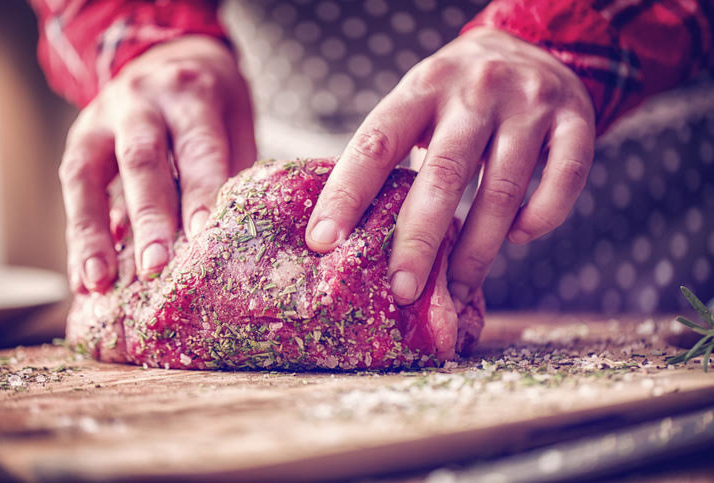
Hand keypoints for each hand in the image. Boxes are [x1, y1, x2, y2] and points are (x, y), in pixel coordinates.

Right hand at [60, 36, 255, 292]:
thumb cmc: (212, 102)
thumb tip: (228, 238)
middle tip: (154, 267)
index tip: (201, 238)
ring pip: (89, 175)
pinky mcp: (78, 140)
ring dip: (93, 234)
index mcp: (192, 94)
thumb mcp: (234, 121)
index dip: (199, 193)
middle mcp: (142, 102)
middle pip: (141, 161)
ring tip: (99, 282)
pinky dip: (80, 236)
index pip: (197, 148)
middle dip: (148, 218)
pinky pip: (73, 189)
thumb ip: (229, 171)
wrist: (169, 56)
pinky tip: (85, 276)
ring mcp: (102, 119)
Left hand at [306, 27, 594, 304]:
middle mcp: (476, 92)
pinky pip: (563, 181)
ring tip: (458, 288)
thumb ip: (395, 154)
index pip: (376, 144)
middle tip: (401, 291)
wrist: (534, 45)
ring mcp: (530, 105)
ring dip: (478, 250)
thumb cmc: (459, 94)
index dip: (346, 194)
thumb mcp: (419, 102)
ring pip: (501, 191)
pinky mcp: (577, 120)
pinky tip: (517, 236)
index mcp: (423, 88)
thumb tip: (354, 234)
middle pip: (442, 176)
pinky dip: (539, 218)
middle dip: (419, 242)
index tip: (323, 242)